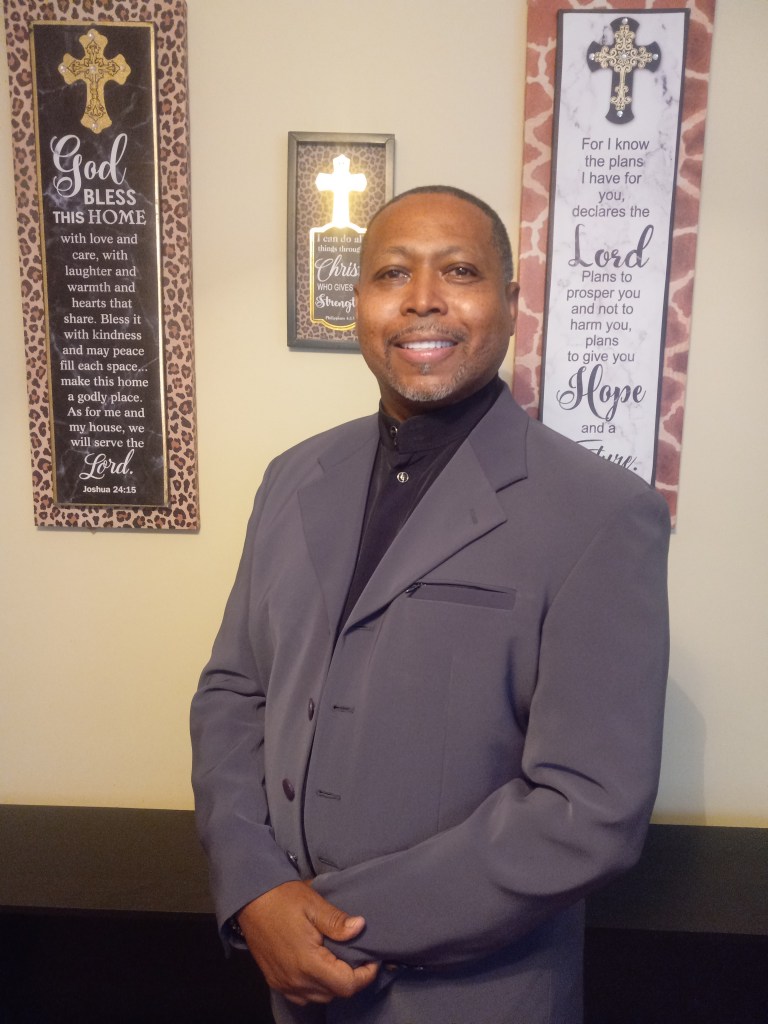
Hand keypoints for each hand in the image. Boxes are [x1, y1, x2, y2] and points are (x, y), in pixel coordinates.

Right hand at [237, 880, 379, 1004]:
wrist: (249, 899)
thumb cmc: (282, 898)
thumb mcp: (313, 904)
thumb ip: (337, 921)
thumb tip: (360, 927)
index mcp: (308, 962)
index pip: (346, 985)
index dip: (365, 975)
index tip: (372, 959)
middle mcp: (295, 979)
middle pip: (334, 993)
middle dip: (351, 978)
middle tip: (358, 956)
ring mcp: (283, 983)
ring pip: (319, 997)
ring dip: (333, 983)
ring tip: (339, 960)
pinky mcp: (275, 981)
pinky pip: (302, 995)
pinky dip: (315, 986)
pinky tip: (318, 966)